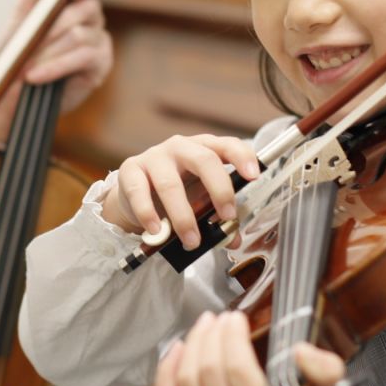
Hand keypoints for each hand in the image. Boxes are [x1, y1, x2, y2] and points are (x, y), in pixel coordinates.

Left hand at [0, 0, 122, 142]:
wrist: (11, 89)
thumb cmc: (16, 49)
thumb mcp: (23, 11)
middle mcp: (92, 10)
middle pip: (87, 4)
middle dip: (53, 23)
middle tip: (30, 36)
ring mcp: (99, 36)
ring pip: (77, 34)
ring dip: (46, 50)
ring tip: (25, 65)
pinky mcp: (102, 61)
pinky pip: (81, 57)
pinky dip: (53, 66)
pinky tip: (35, 76)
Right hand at [101, 133, 258, 248]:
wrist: (134, 194)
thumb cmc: (176, 193)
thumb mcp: (200, 201)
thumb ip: (217, 217)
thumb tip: (232, 239)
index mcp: (203, 149)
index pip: (226, 145)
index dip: (242, 157)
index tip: (254, 175)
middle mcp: (180, 147)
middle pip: (203, 159)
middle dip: (219, 189)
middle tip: (227, 217)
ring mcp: (153, 157)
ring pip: (170, 183)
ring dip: (183, 216)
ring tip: (191, 240)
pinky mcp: (130, 170)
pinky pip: (139, 191)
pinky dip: (148, 214)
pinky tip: (156, 230)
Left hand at [152, 311, 346, 385]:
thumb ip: (324, 369)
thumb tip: (300, 351)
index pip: (239, 372)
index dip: (232, 338)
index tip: (236, 317)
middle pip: (208, 374)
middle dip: (210, 337)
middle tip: (218, 318)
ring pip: (185, 383)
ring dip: (191, 346)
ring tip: (203, 326)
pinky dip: (167, 371)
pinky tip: (179, 348)